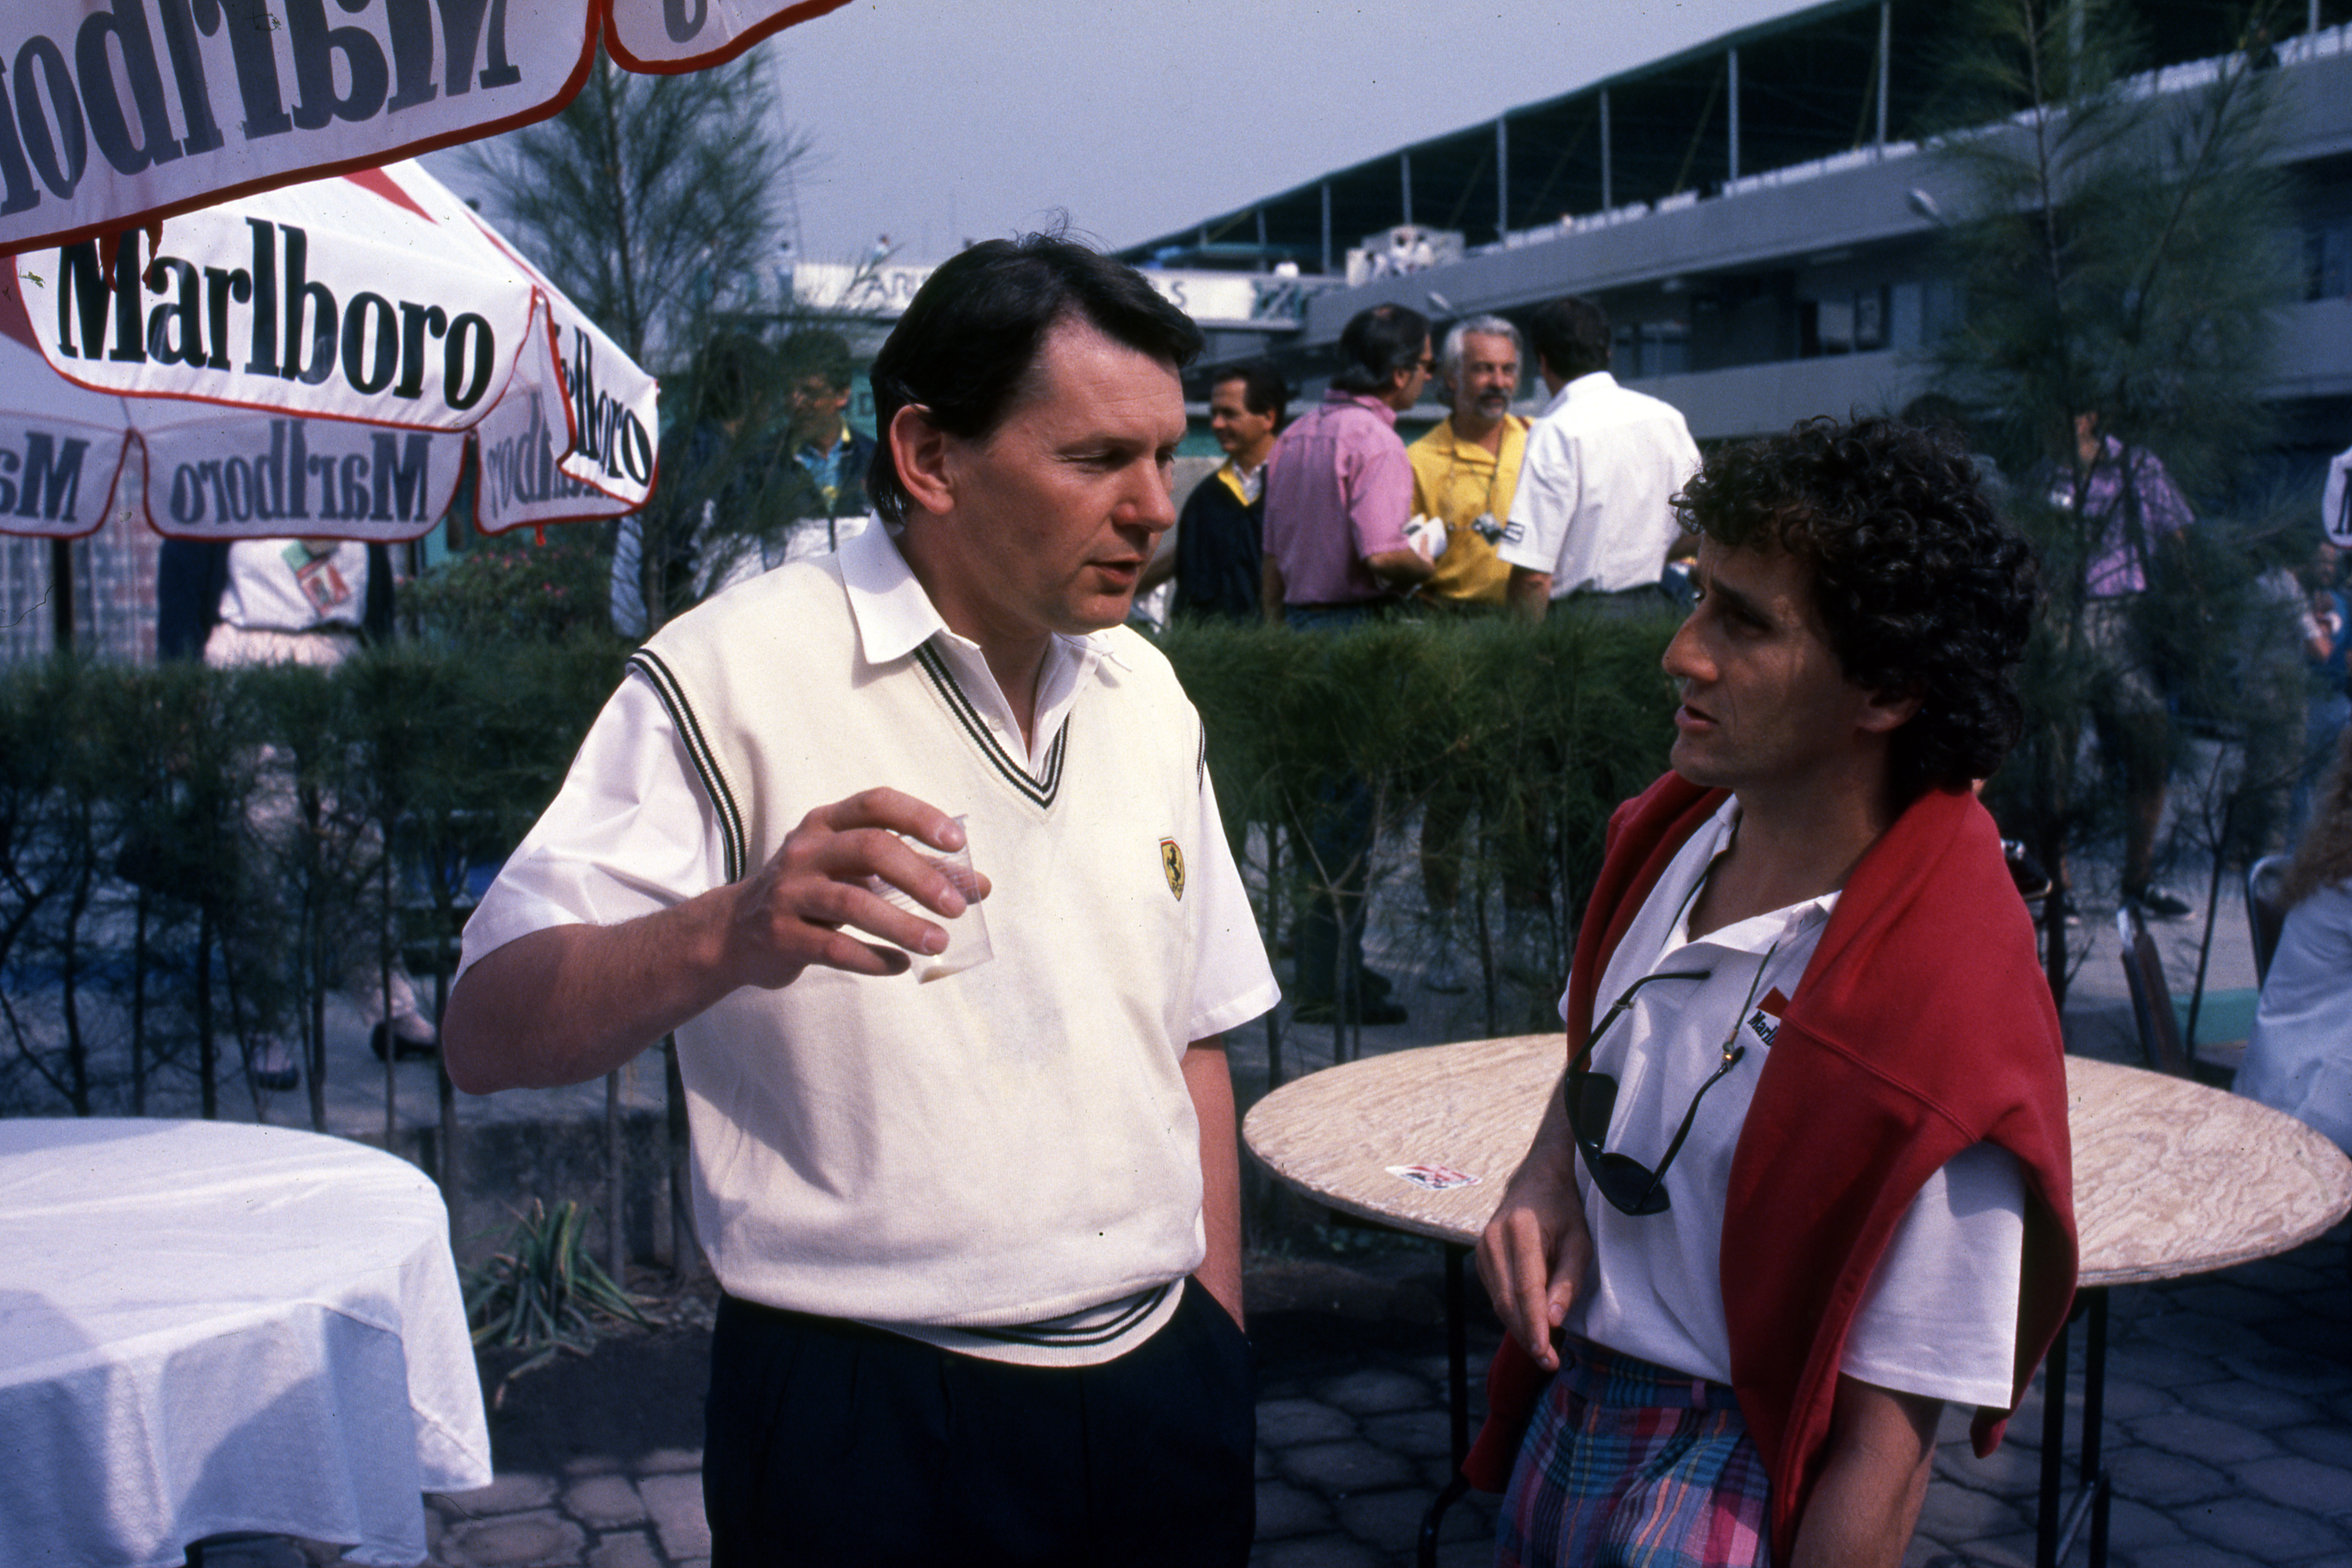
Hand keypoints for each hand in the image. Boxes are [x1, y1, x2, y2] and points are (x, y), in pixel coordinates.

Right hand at [721, 787, 989, 988]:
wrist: (734, 931)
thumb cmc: (812, 893)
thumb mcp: (853, 871)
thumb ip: (912, 872)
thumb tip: (979, 886)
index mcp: (825, 824)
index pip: (876, 805)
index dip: (919, 817)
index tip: (957, 841)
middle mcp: (805, 850)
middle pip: (870, 849)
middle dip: (920, 877)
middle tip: (957, 906)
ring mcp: (789, 893)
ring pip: (852, 903)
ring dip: (902, 925)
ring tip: (939, 942)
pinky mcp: (781, 935)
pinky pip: (834, 948)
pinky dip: (874, 958)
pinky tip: (901, 965)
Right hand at [1475, 1154, 1591, 1371]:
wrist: (1536, 1179)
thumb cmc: (1564, 1210)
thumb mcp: (1579, 1241)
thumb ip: (1568, 1280)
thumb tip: (1554, 1321)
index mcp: (1520, 1231)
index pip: (1525, 1289)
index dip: (1535, 1326)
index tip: (1546, 1354)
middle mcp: (1493, 1239)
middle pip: (1507, 1301)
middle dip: (1528, 1336)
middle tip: (1549, 1362)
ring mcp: (1482, 1248)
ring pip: (1498, 1302)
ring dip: (1520, 1329)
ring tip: (1544, 1352)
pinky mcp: (1480, 1256)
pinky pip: (1495, 1294)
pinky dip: (1512, 1314)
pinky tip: (1531, 1326)